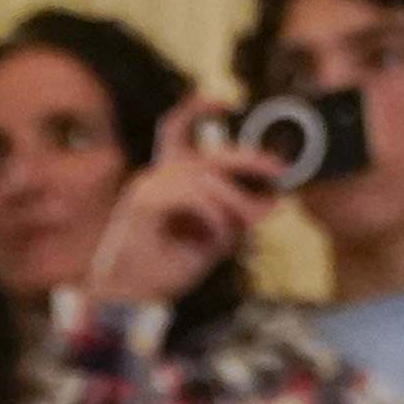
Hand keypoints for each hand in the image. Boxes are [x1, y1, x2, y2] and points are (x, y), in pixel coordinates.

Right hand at [81, 116, 288, 309]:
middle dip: (248, 159)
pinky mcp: (144, 203)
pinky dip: (212, 214)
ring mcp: (147, 187)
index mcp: (165, 179)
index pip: (178, 130)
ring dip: (234, 200)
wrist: (125, 302)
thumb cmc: (159, 272)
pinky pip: (192, 195)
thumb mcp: (210, 244)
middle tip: (278, 170)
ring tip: (248, 223)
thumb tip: (272, 202)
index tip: (225, 101)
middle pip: (207, 153)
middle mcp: (156, 176)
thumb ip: (237, 221)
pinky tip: (217, 235)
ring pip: (204, 175)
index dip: (198, 109)